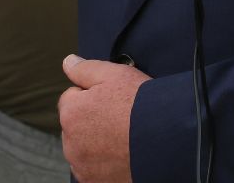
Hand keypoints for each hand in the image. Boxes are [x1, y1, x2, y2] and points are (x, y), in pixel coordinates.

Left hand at [58, 54, 147, 182]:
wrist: (165, 139)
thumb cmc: (140, 104)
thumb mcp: (114, 74)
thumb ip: (86, 69)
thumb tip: (68, 62)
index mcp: (71, 112)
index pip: (72, 98)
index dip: (93, 95)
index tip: (112, 99)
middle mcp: (70, 141)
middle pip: (76, 125)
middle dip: (92, 120)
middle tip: (120, 118)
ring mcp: (82, 165)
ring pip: (84, 148)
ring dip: (96, 143)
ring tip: (123, 137)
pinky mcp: (94, 181)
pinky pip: (93, 169)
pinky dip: (104, 163)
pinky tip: (122, 154)